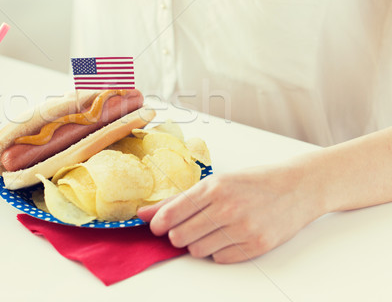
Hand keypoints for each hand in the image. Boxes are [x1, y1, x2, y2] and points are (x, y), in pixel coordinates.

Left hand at [137, 164, 323, 262]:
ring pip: (197, 250)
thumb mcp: (217, 182)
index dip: (158, 223)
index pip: (172, 213)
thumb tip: (144, 213)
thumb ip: (179, 199)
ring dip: (197, 243)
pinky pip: (220, 258)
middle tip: (185, 227)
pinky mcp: (256, 246)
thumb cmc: (254, 182)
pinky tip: (227, 236)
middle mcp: (228, 208)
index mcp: (215, 187)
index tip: (156, 226)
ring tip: (210, 230)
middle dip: (177, 234)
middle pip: (180, 236)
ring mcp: (243, 229)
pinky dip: (218, 250)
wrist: (298, 187)